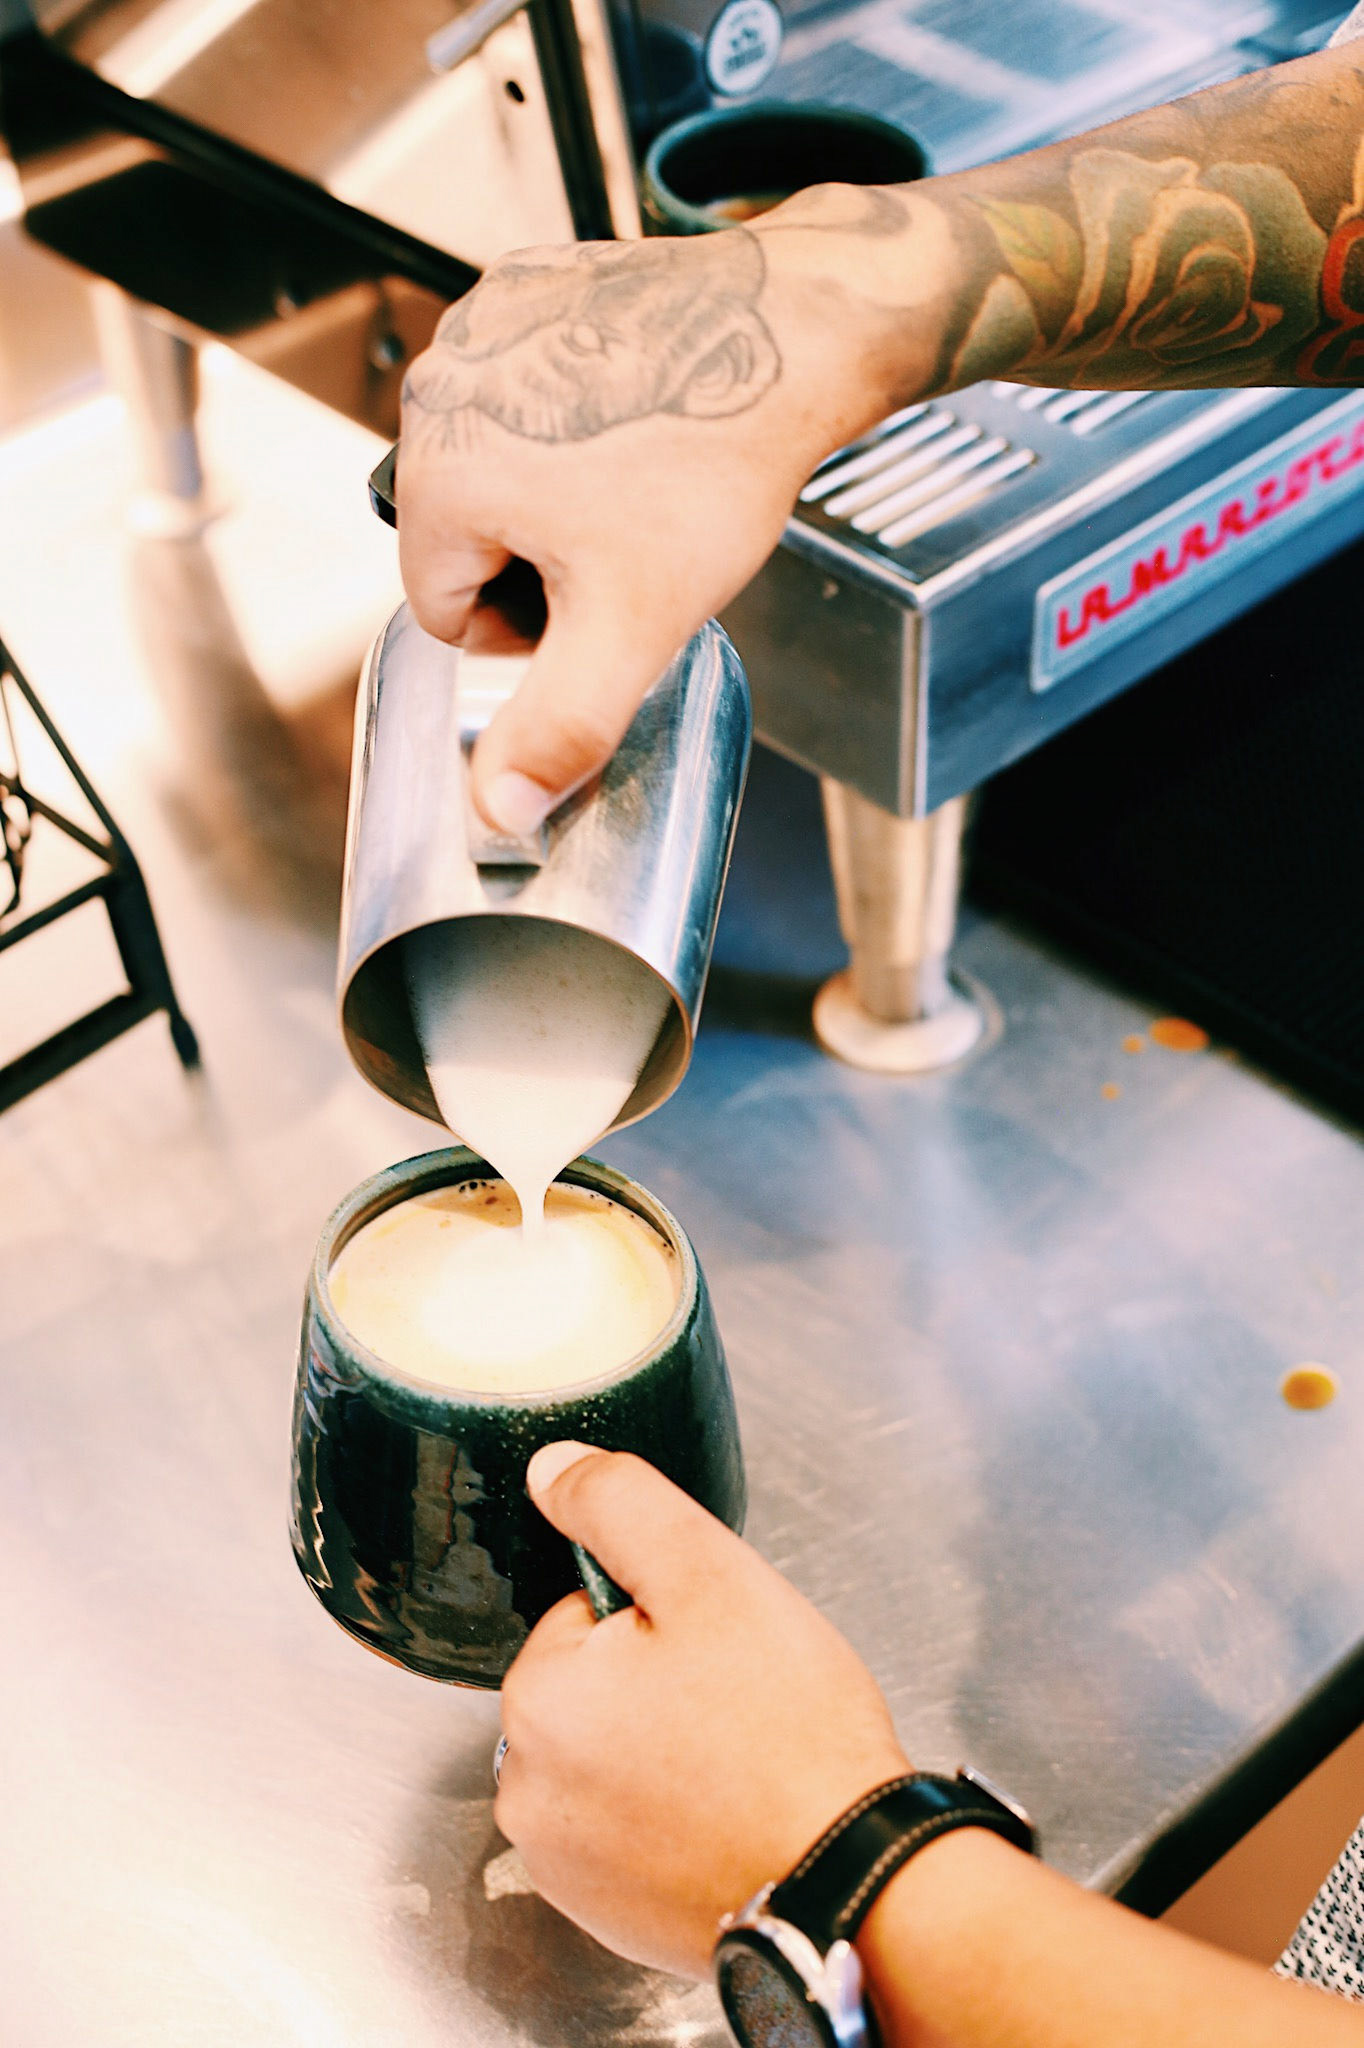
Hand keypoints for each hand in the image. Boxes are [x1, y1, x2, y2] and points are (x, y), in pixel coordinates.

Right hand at [395, 201, 953, 833]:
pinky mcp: (529, 284)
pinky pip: (530, 391)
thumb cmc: (712, 467)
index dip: (529, 629)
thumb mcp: (632, 625)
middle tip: (631, 542)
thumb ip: (558, 727)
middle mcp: (439, 385)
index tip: (601, 598)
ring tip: (642, 478)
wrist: (796, 335)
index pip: (445, 609)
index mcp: (438, 475)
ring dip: (560, 490)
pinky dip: (577, 415)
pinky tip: (640, 418)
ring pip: (501, 464)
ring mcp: (483, 322)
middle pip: (468, 533)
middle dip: (541, 557)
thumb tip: (496, 811)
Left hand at [494, 1443, 909, 1974]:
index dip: (662, 1620)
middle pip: (595, 1690)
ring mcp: (564, 1864)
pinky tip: (731, 1822)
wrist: (852, 1882)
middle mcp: (527, 1791)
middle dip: (660, 1686)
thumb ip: (618, 1503)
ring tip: (740, 1767)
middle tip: (737, 1708)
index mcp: (538, 1698)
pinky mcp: (606, 1918)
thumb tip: (550, 1468)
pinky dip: (674, 1824)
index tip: (717, 1651)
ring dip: (665, 1755)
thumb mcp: (707, 1573)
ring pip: (612, 1761)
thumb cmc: (788, 1735)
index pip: (587, 1616)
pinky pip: (630, 1835)